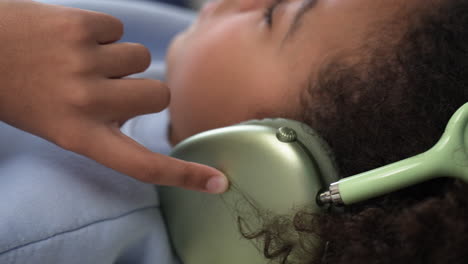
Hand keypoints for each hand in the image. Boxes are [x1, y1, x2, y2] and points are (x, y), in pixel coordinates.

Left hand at [0, 0, 227, 193]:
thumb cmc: (16, 90)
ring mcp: (85, 63)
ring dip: (119, 57)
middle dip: (144, 88)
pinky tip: (71, 37)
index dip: (184, 176)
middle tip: (111, 84)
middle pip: (159, 95)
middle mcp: (87, 103)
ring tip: (81, 56)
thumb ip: (103, 123)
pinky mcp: (81, 27)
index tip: (217, 182)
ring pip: (141, 57)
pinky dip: (101, 32)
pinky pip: (119, 29)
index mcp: (79, 135)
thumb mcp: (59, 124)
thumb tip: (138, 105)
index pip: (142, 164)